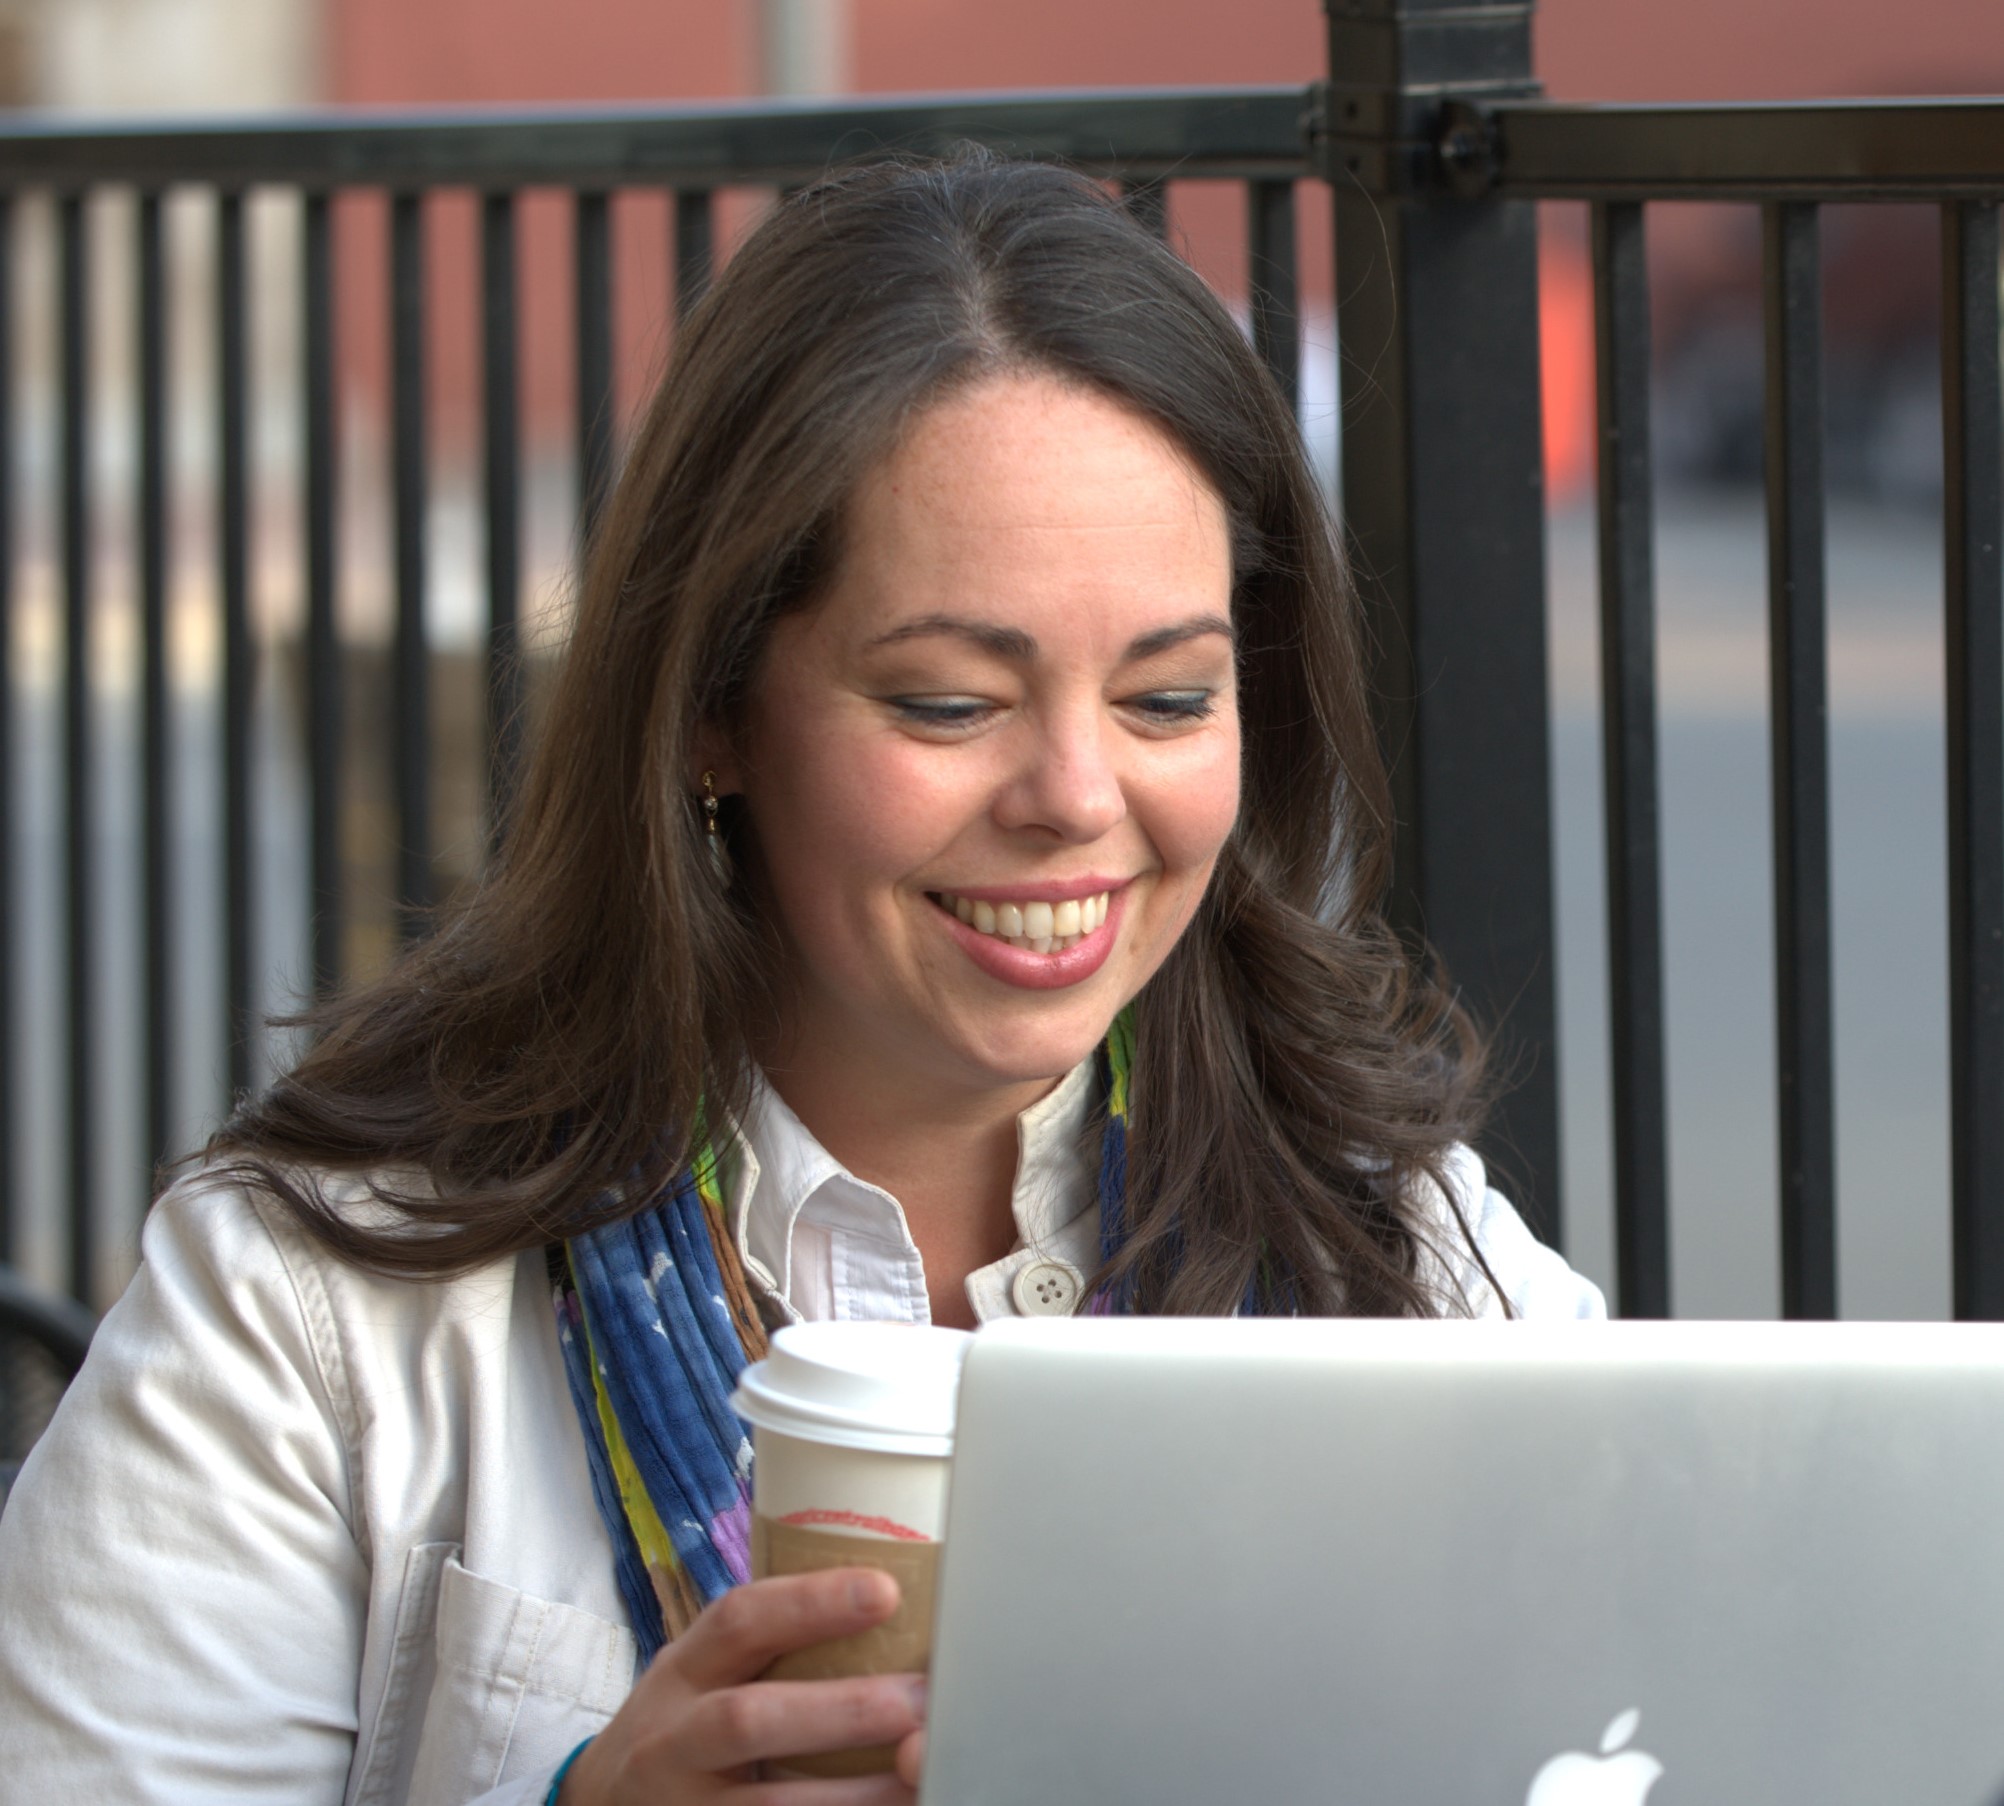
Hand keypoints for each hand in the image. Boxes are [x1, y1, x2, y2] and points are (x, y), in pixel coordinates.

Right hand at [558, 1567, 927, 1803]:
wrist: (603, 1805)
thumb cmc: (683, 1721)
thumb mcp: (701, 1670)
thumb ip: (768, 1642)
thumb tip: (893, 1594)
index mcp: (684, 1669)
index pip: (740, 1619)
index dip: (811, 1602)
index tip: (885, 1590)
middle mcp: (674, 1738)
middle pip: (750, 1720)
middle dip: (842, 1709)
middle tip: (920, 1698)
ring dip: (854, 1794)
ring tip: (921, 1768)